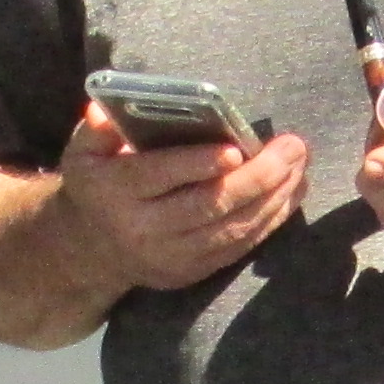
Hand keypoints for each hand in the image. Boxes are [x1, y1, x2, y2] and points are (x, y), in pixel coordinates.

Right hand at [59, 103, 307, 290]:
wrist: (90, 251)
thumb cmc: (98, 185)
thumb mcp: (83, 152)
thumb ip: (97, 130)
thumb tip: (103, 110)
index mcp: (115, 191)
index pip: (159, 176)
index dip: (197, 164)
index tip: (235, 150)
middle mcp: (143, 229)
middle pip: (207, 205)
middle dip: (256, 178)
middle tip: (292, 149)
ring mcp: (170, 256)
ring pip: (230, 229)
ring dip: (273, 199)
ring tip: (301, 168)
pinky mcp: (191, 272)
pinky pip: (237, 248)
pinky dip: (269, 222)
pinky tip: (291, 195)